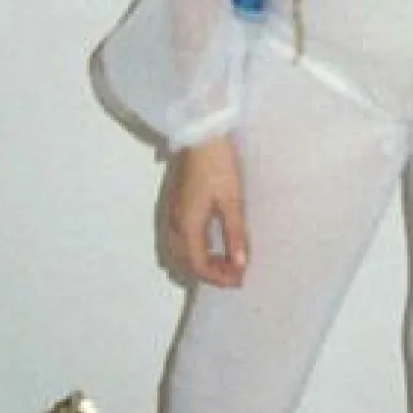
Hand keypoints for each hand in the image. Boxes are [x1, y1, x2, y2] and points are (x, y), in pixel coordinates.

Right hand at [163, 135, 248, 288]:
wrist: (200, 132)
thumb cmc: (218, 163)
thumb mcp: (232, 200)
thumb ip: (235, 233)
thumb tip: (240, 264)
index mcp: (187, 225)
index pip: (199, 265)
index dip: (219, 278)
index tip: (240, 280)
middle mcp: (175, 223)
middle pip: (185, 262)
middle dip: (208, 273)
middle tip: (234, 274)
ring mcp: (172, 212)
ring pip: (179, 251)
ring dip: (200, 262)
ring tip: (225, 260)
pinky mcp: (175, 203)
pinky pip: (179, 238)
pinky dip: (194, 249)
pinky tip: (213, 241)